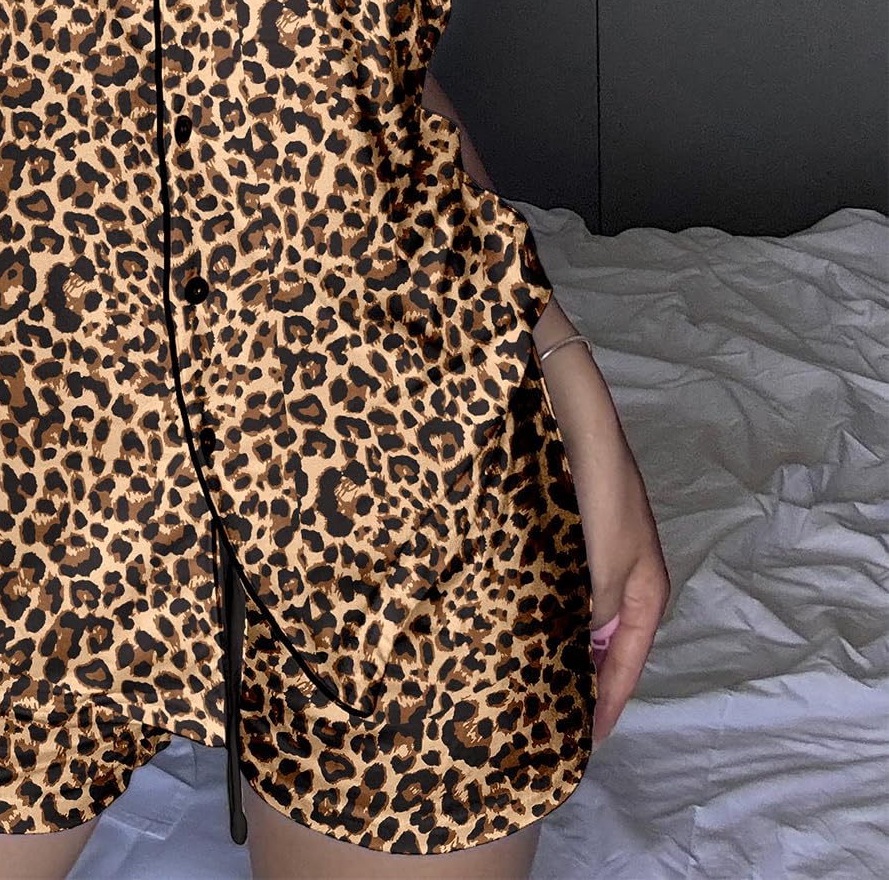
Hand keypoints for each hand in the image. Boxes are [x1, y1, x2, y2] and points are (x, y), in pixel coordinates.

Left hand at [540, 345, 671, 743]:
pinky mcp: (560, 530)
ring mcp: (589, 550)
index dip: (607, 704)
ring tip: (521, 680)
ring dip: (552, 642)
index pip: (627, 663)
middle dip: (577, 676)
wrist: (569, 408)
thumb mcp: (603, 562)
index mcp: (644, 588)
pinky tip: (508, 623)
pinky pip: (551, 585)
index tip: (583, 743)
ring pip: (573, 614)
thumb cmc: (594, 485)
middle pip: (601, 642)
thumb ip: (593, 613)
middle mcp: (619, 573)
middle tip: (544, 717)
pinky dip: (536, 608)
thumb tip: (578, 651)